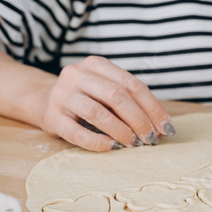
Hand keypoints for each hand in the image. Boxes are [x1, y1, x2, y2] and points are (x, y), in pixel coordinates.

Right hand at [36, 56, 173, 150]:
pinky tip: (113, 147)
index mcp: (97, 65)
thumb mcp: (108, 91)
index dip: (153, 107)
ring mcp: (62, 94)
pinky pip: (77, 132)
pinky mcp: (52, 116)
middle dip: (140, 120)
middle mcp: (78, 74)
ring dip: (122, 131)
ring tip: (134, 144)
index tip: (166, 127)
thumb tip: (163, 126)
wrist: (44, 101)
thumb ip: (133, 103)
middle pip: (117, 96)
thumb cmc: (88, 98)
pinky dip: (98, 142)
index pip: (132, 84)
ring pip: (98, 112)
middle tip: (151, 138)